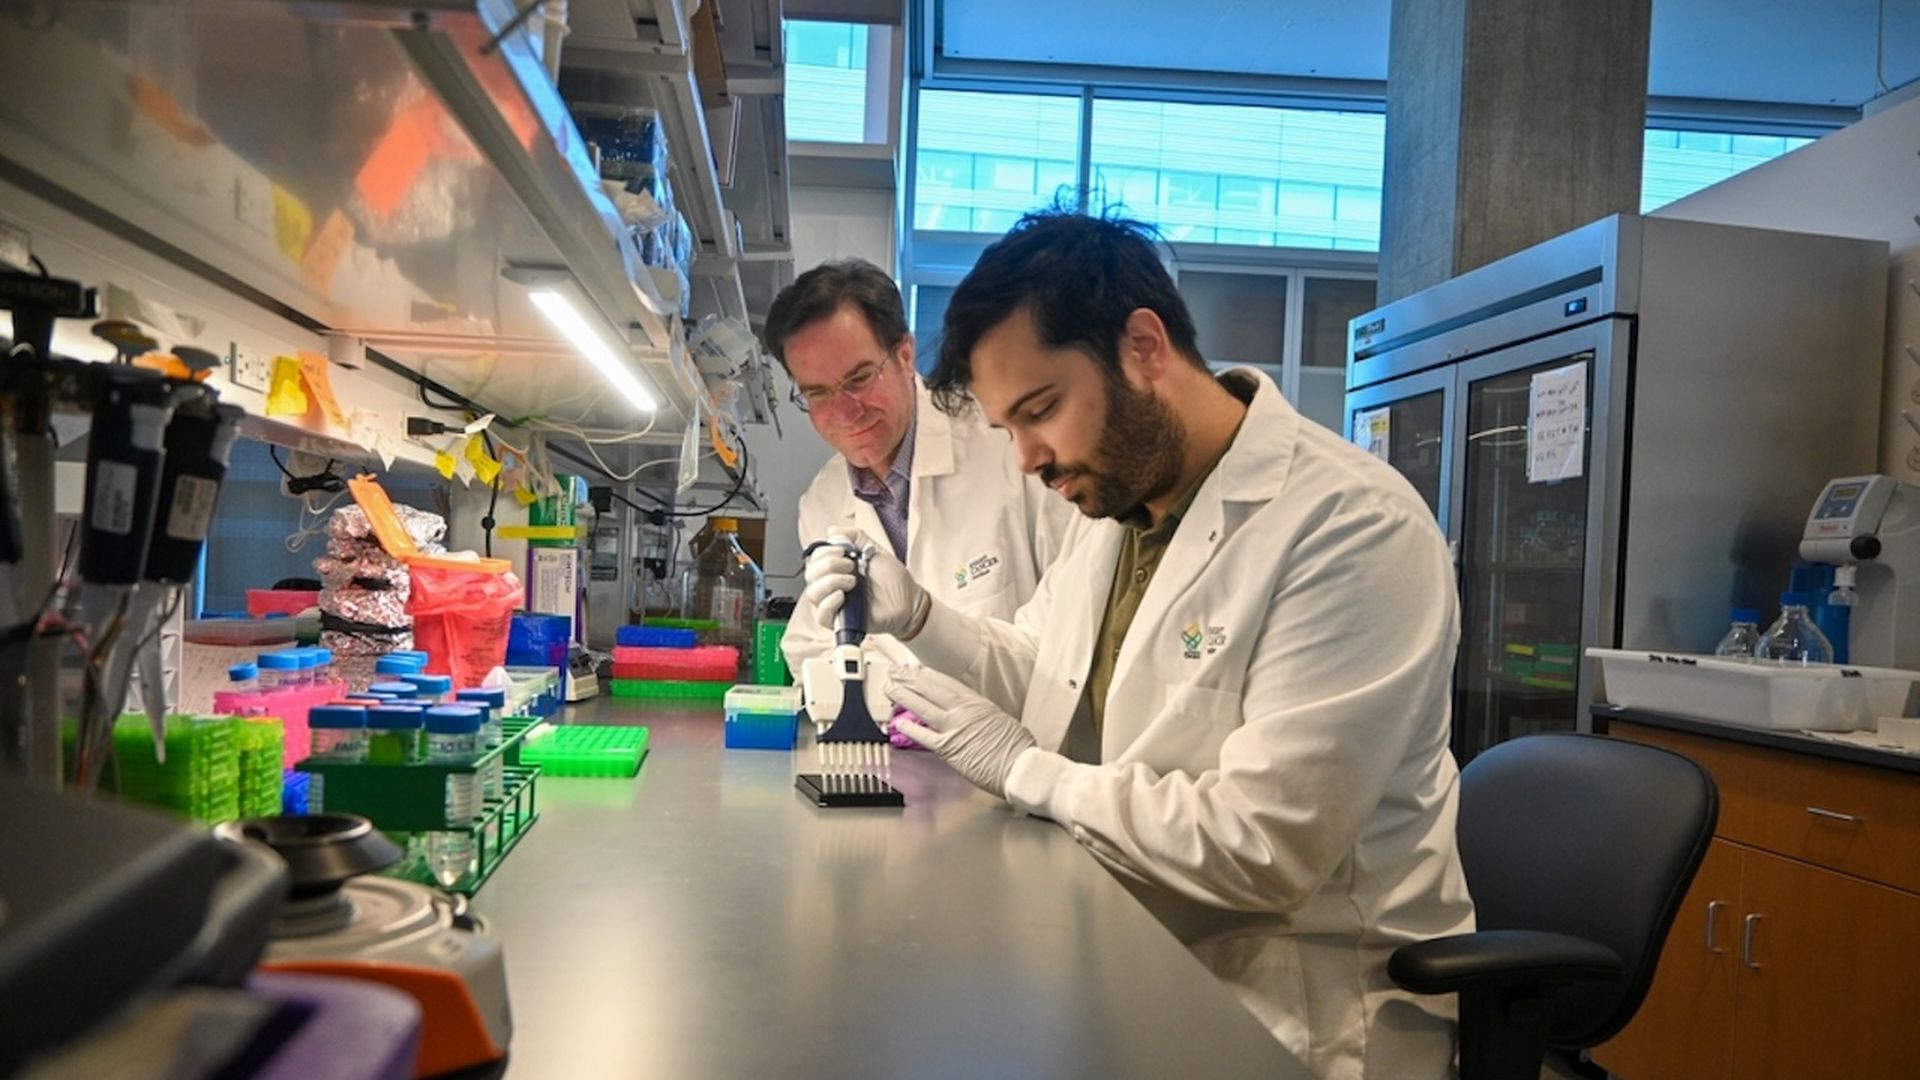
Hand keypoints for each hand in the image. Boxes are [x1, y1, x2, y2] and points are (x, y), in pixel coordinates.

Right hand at [801, 528, 928, 637]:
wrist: (909, 602)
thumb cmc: (893, 580)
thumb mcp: (874, 550)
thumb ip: (855, 537)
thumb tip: (832, 530)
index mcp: (836, 569)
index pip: (814, 559)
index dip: (824, 552)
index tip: (842, 550)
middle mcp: (831, 586)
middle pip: (811, 575)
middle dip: (829, 565)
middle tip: (850, 565)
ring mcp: (835, 604)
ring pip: (813, 593)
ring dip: (830, 582)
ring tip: (852, 581)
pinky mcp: (840, 622)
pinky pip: (821, 616)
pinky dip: (828, 604)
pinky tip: (842, 596)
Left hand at [882, 645, 1035, 800]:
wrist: (1021, 766)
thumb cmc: (1018, 748)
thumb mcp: (1001, 720)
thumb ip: (982, 715)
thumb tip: (975, 717)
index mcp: (977, 702)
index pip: (946, 683)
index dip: (928, 676)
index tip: (916, 670)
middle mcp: (964, 711)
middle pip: (931, 690)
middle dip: (910, 680)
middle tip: (895, 673)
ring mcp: (955, 728)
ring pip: (923, 707)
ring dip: (904, 696)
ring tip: (889, 689)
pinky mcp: (949, 749)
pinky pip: (924, 736)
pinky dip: (910, 728)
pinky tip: (897, 722)